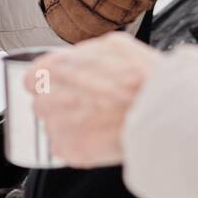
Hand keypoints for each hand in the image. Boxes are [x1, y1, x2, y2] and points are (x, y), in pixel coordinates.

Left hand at [25, 31, 162, 167]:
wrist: (165, 111)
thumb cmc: (144, 77)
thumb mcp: (113, 46)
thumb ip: (83, 54)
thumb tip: (73, 60)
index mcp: (56, 70)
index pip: (33, 77)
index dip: (48, 82)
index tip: (59, 86)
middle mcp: (51, 98)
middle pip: (41, 104)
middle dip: (59, 104)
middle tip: (85, 104)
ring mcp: (60, 128)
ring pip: (52, 127)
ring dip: (69, 124)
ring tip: (97, 121)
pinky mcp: (71, 151)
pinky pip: (63, 148)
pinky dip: (78, 144)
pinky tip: (99, 135)